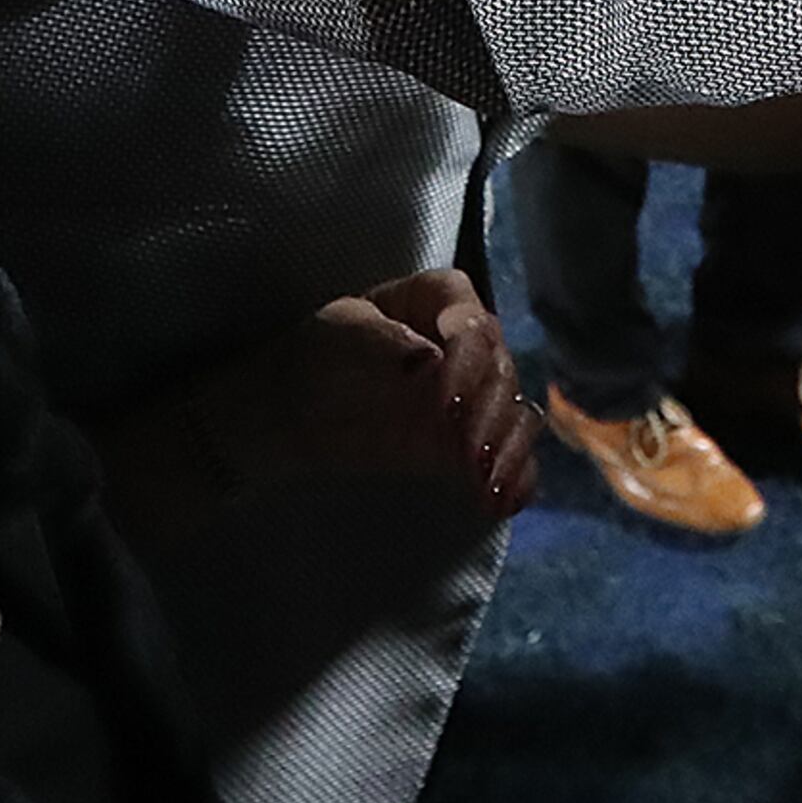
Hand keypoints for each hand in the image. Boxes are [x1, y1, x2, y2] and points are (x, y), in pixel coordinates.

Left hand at [104, 270, 537, 533]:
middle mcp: (464, 346)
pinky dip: (517, 477)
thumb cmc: (312, 359)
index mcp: (433, 301)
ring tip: (483, 481)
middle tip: (463, 442)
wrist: (284, 416)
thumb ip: (383, 341)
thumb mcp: (338, 335)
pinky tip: (500, 501)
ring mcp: (471, 397)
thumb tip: (430, 359)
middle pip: (500, 368)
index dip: (468, 345)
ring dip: (506, 446)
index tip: (444, 384)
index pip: (468, 314)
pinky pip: (510, 458)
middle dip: (488, 406)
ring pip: (513, 414)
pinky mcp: (466, 445)